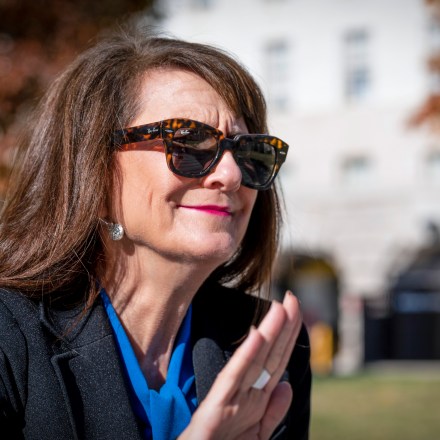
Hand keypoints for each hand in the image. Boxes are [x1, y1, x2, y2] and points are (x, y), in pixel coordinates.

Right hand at [179, 291, 301, 439]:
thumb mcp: (256, 435)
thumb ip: (273, 413)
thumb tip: (287, 386)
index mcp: (255, 398)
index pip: (276, 362)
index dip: (288, 338)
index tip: (297, 313)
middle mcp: (244, 393)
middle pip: (269, 355)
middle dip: (284, 327)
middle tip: (293, 298)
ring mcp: (229, 398)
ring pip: (254, 360)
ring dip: (269, 332)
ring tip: (281, 307)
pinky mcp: (214, 407)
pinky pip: (233, 378)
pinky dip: (245, 356)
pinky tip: (256, 335)